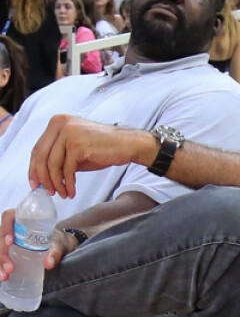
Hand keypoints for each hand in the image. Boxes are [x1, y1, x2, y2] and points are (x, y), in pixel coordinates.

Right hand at [0, 213, 77, 281]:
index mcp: (24, 220)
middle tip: (10, 268)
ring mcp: (9, 240)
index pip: (9, 217)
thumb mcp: (60, 244)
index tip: (10, 241)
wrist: (60, 247)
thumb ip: (56, 252)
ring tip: (5, 276)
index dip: (6, 227)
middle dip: (2, 253)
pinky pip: (1, 256)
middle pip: (0, 237)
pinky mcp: (9, 251)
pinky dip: (0, 266)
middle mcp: (13, 229)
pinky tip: (3, 276)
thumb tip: (48, 263)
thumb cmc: (58, 241)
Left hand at [28, 114, 152, 198]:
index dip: (34, 168)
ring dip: (56, 183)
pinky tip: (71, 191)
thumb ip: (59, 156)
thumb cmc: (104, 147)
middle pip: (41, 156)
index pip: (38, 148)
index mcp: (57, 122)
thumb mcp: (76, 148)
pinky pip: (67, 169)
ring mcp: (69, 134)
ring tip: (62, 194)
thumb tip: (42, 176)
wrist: (129, 144)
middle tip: (46, 191)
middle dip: (43, 177)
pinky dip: (68, 183)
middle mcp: (60, 124)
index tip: (35, 182)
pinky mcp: (78, 145)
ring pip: (52, 164)